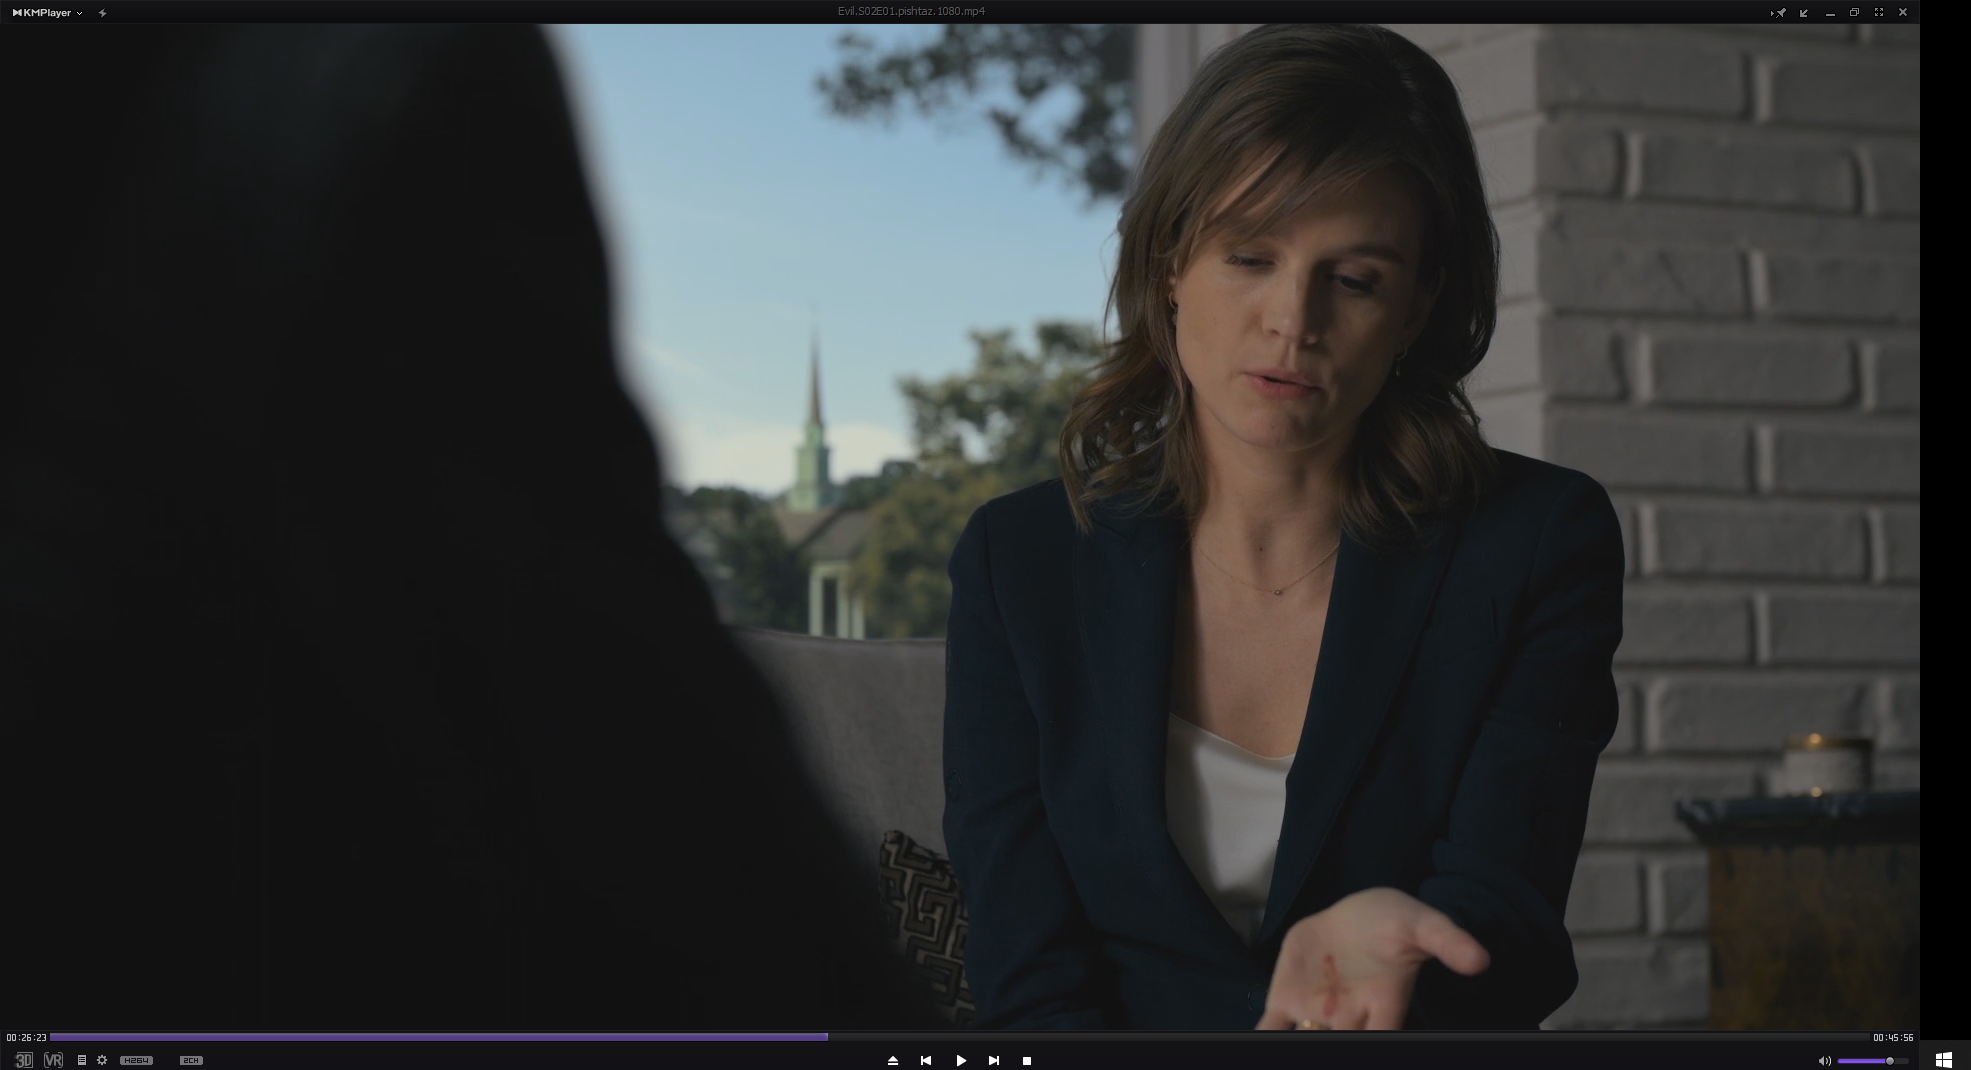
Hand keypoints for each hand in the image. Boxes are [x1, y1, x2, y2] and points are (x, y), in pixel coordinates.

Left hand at [1255, 887, 1489, 1029]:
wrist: (1357, 913)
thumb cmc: (1394, 922)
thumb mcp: (1422, 924)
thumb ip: (1447, 941)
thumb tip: (1480, 960)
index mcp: (1384, 1008)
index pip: (1382, 1039)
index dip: (1374, 1044)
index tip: (1361, 1039)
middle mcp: (1349, 1019)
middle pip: (1338, 1047)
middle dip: (1329, 1050)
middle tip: (1321, 1041)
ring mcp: (1316, 1011)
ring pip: (1302, 1040)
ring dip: (1294, 1045)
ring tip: (1282, 1045)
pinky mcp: (1287, 999)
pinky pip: (1271, 1026)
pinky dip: (1263, 1036)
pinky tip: (1254, 1039)